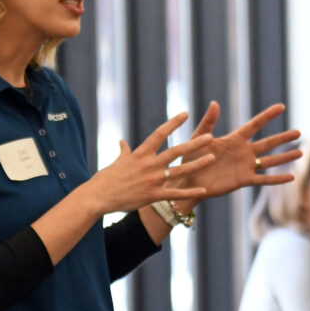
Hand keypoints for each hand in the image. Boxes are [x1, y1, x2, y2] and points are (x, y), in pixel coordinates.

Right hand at [86, 112, 214, 213]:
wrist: (98, 196)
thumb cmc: (105, 178)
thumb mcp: (116, 161)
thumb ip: (124, 151)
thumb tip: (122, 141)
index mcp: (141, 153)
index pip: (160, 133)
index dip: (173, 123)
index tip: (186, 114)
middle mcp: (149, 164)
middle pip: (175, 151)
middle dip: (194, 144)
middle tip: (210, 137)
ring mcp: (152, 180)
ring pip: (179, 170)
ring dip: (197, 164)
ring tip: (212, 158)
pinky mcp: (152, 195)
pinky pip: (175, 193)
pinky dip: (189, 192)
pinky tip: (203, 190)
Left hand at [179, 102, 301, 201]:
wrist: (186, 181)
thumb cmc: (189, 158)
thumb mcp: (198, 137)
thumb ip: (208, 122)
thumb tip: (215, 103)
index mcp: (234, 140)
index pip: (255, 125)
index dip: (268, 116)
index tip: (281, 107)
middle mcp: (243, 152)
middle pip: (268, 143)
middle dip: (283, 138)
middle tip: (299, 132)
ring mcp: (245, 167)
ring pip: (270, 161)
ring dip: (285, 157)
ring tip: (300, 152)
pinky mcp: (243, 181)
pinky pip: (263, 179)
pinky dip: (277, 178)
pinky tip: (291, 177)